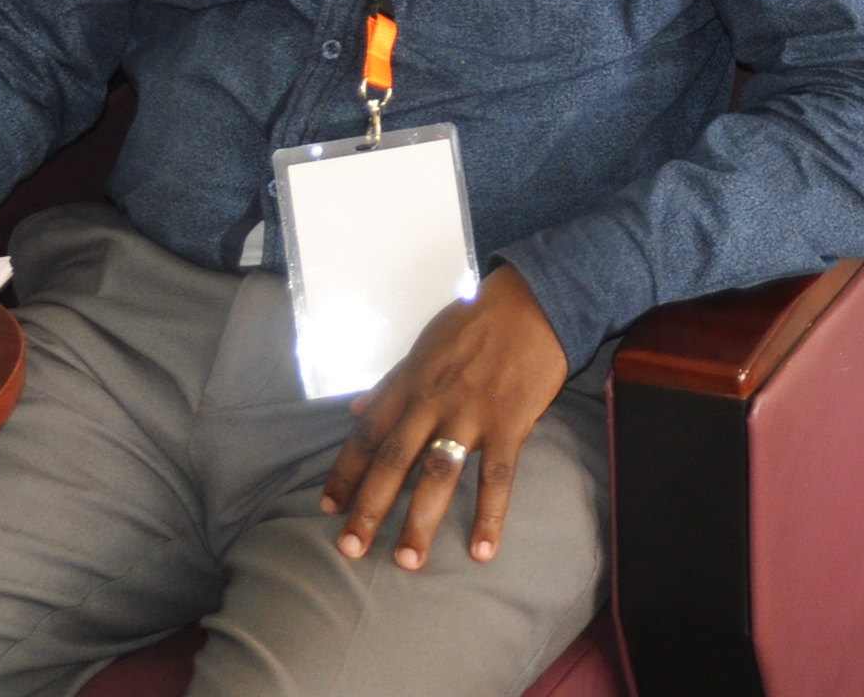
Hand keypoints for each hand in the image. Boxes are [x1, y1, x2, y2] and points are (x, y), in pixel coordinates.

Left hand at [319, 266, 569, 570]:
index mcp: (410, 383)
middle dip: (369, 507)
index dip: (345, 472)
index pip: (368, 434)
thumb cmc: (478, 320)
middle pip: (394, 461)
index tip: (328, 507)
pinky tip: (482, 549)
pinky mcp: (510, 422)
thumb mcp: (425, 343)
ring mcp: (472, 413)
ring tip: (406, 562)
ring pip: (438, 474)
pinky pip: (498, 476)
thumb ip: (392, 381)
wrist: (535, 301)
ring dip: (420, 520)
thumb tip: (356, 410)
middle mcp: (433, 401)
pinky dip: (490, 515)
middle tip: (350, 549)